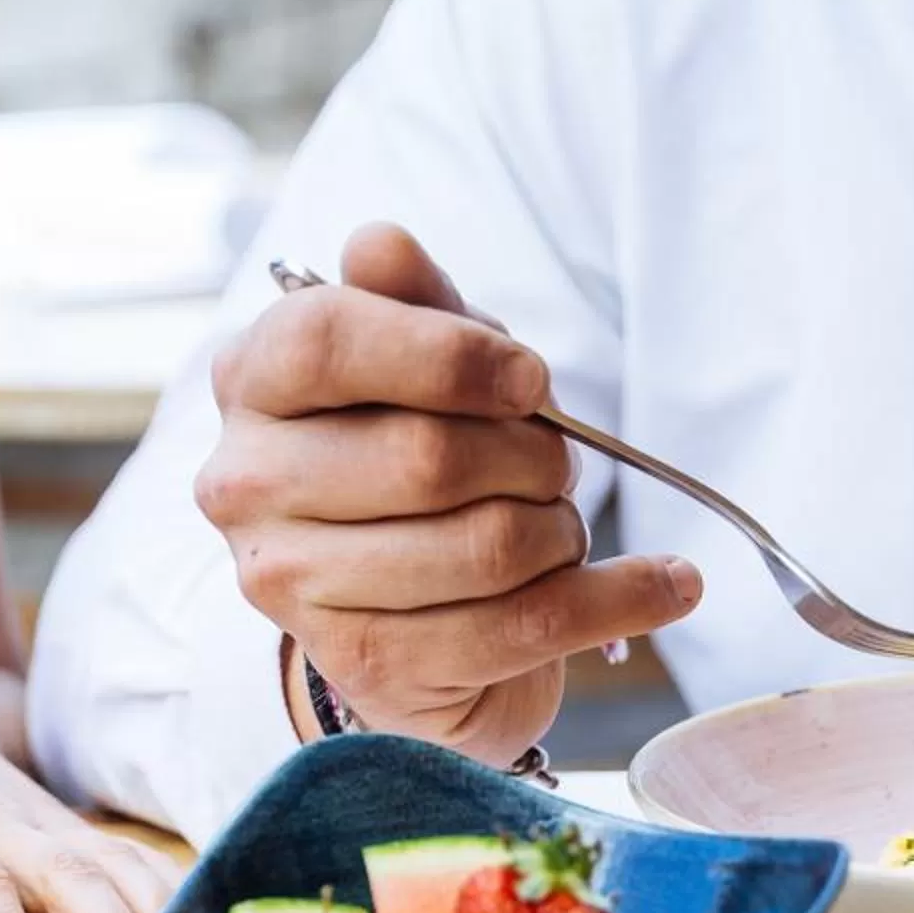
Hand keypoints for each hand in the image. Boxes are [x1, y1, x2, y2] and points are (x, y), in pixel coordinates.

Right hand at [197, 222, 701, 766]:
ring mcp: (295, 588)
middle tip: (554, 467)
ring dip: (560, 531)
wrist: (408, 620)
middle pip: (426, 456)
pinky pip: (522, 628)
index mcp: (252, 382)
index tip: (532, 381)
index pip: (329, 341)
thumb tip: (381, 244)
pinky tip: (667, 585)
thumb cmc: (416, 464)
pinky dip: (617, 600)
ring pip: (484, 547)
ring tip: (559, 527)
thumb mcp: (425, 364)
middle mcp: (246, 486)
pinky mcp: (369, 668)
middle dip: (532, 458)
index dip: (452, 356)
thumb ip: (416, 303)